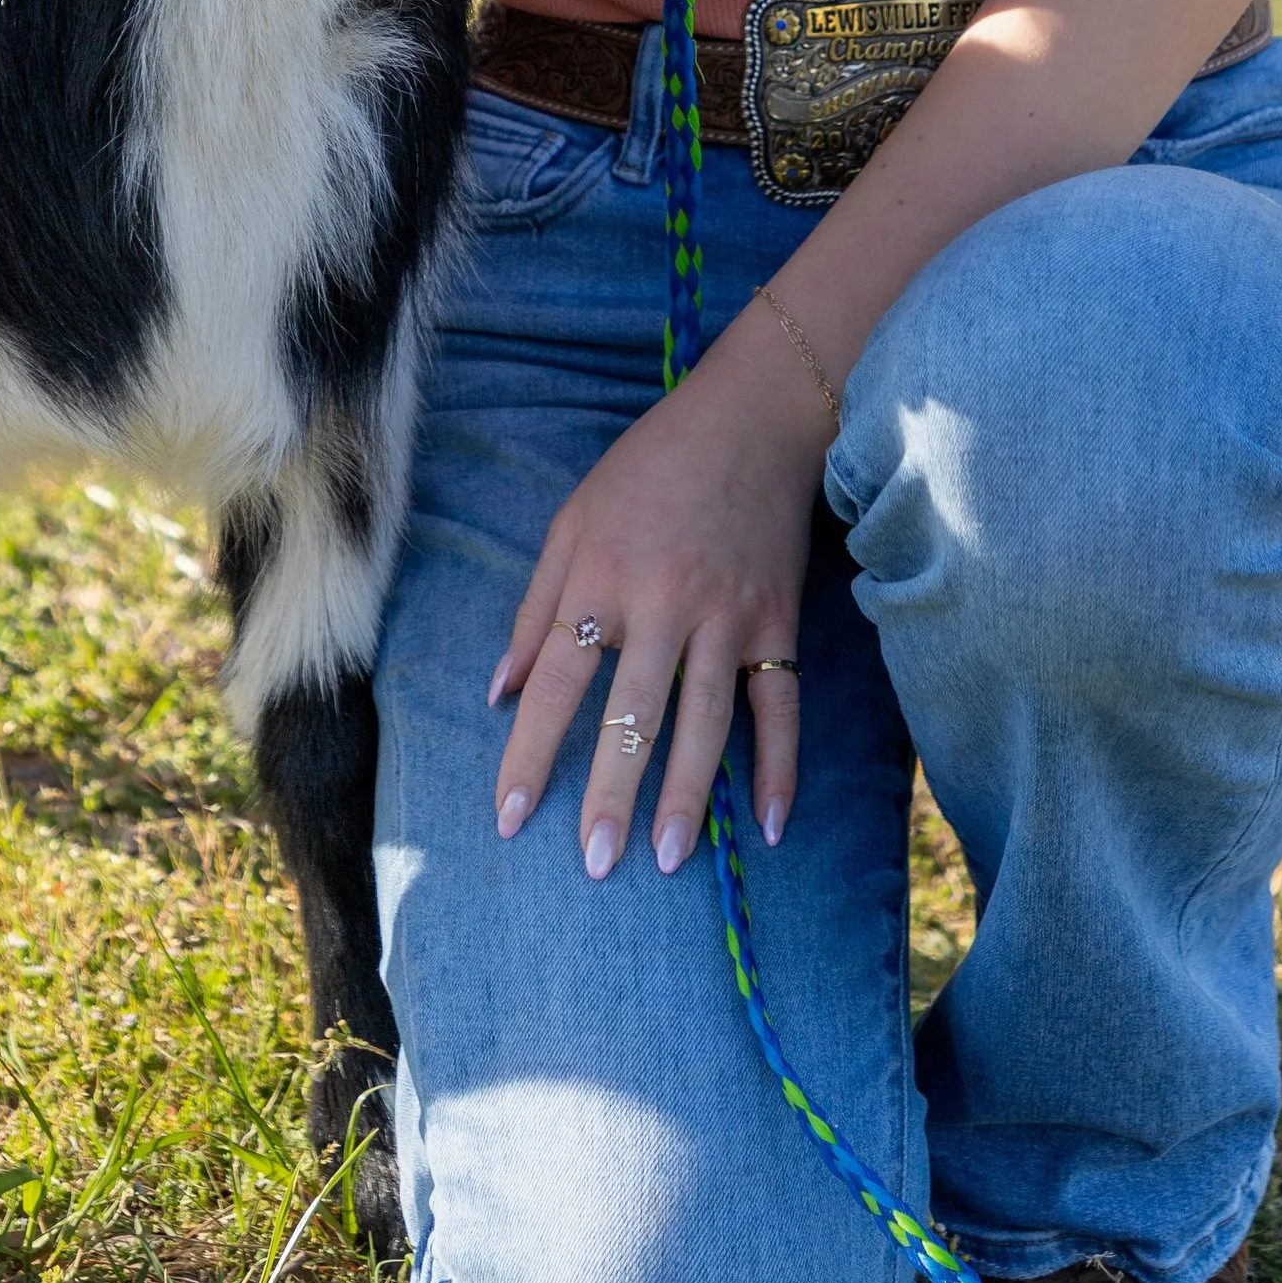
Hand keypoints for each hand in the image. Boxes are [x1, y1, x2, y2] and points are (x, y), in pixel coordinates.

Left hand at [487, 307, 834, 878]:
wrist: (751, 418)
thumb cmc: (648, 470)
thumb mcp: (572, 522)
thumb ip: (536, 609)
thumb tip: (500, 693)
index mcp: (601, 578)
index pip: (556, 683)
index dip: (530, 753)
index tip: (510, 818)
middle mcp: (663, 603)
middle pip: (633, 715)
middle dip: (611, 794)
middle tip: (595, 864)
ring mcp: (727, 615)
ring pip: (705, 720)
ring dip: (686, 794)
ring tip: (666, 859)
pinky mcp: (777, 620)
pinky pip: (781, 705)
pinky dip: (779, 765)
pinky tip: (772, 825)